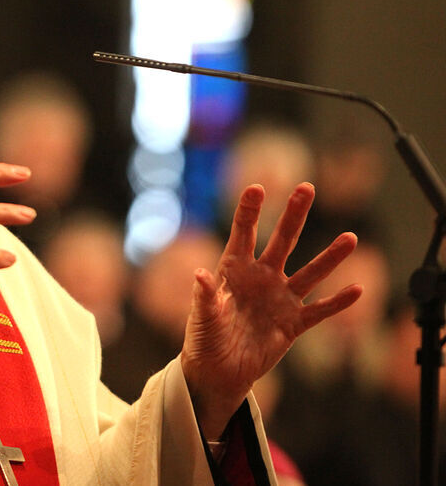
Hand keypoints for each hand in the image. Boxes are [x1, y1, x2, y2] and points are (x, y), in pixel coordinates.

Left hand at [180, 182, 361, 438]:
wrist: (218, 371)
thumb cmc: (204, 339)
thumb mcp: (203, 318)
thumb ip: (206, 297)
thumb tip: (200, 274)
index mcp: (234, 270)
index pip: (243, 234)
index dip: (249, 211)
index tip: (257, 188)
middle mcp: (261, 278)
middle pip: (282, 241)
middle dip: (294, 215)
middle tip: (307, 188)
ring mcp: (280, 299)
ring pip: (309, 273)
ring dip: (330, 257)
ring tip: (351, 238)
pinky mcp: (293, 324)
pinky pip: (319, 311)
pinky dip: (337, 303)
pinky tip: (357, 290)